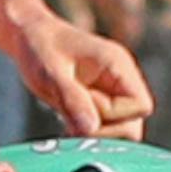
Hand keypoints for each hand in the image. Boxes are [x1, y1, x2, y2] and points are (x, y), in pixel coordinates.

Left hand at [8, 10, 152, 138]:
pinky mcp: (101, 103)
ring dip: (94, 134)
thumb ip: (71, 99)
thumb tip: (91, 128)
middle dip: (103, 130)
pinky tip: (68, 126)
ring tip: (67, 123)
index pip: (140, 106)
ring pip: (121, 130)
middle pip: (135, 123)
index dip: (112, 114)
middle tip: (70, 120)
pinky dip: (88, 134)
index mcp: (119, 65)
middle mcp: (123, 80)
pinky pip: (106, 129)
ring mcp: (114, 92)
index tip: (82, 103)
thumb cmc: (39, 48)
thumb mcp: (50, 73)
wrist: (30, 36)